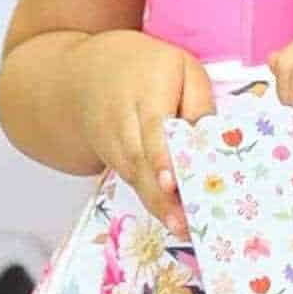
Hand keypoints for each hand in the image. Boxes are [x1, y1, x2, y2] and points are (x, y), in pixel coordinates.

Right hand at [73, 32, 212, 224]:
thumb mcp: (181, 67)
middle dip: (162, 194)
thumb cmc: (145, 67)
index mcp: (146, 92)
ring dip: (157, 204)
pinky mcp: (110, 158)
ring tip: (182, 226)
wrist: (81, 75)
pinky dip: (151, 199)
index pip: (153, 128)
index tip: (170, 182)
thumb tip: (211, 135)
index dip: (161, 157)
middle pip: (141, 160)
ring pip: (134, 175)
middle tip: (185, 221)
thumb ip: (198, 100)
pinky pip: (131, 179)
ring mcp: (112, 143)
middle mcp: (123, 122)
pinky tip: (170, 216)